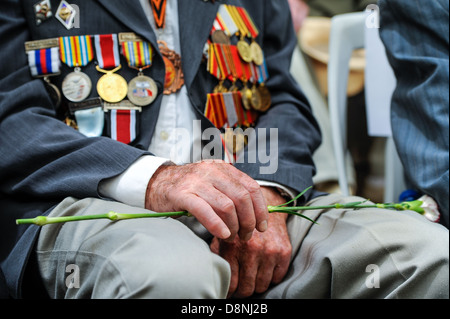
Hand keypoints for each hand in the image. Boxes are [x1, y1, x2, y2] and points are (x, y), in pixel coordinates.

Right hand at [145, 160, 268, 240]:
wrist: (156, 183)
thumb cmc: (189, 188)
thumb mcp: (213, 183)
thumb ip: (232, 192)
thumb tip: (256, 215)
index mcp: (223, 168)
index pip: (251, 187)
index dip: (260, 209)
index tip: (262, 226)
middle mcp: (211, 171)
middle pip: (242, 198)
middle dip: (248, 221)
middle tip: (246, 236)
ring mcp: (196, 181)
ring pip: (227, 206)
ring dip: (234, 226)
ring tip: (232, 237)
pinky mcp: (182, 194)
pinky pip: (204, 210)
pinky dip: (217, 225)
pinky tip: (223, 234)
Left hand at [210, 187, 291, 297]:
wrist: (265, 203)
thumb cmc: (240, 220)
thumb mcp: (224, 233)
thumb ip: (218, 251)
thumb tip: (212, 272)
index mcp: (233, 247)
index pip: (231, 283)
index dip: (228, 290)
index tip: (228, 290)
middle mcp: (252, 251)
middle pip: (247, 288)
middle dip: (242, 290)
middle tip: (240, 287)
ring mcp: (269, 252)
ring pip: (262, 286)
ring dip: (256, 285)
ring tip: (251, 278)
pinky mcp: (284, 251)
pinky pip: (277, 278)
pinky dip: (271, 278)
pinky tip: (263, 271)